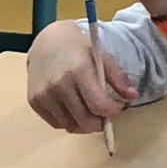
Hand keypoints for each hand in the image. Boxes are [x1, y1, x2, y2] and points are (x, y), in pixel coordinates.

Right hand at [27, 19, 136, 134]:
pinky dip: (69, 122)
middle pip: (84, 120)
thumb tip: (132, 96)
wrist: (47, 42)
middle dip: (100, 122)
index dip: (112, 111)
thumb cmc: (78, 48)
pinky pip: (55, 123)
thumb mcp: (101, 56)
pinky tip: (76, 111)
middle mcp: (58, 85)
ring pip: (69, 126)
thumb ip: (117, 77)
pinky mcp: (34, 102)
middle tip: (106, 115)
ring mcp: (43, 95)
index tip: (119, 108)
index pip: (98, 104)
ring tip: (92, 114)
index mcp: (79, 71)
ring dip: (84, 125)